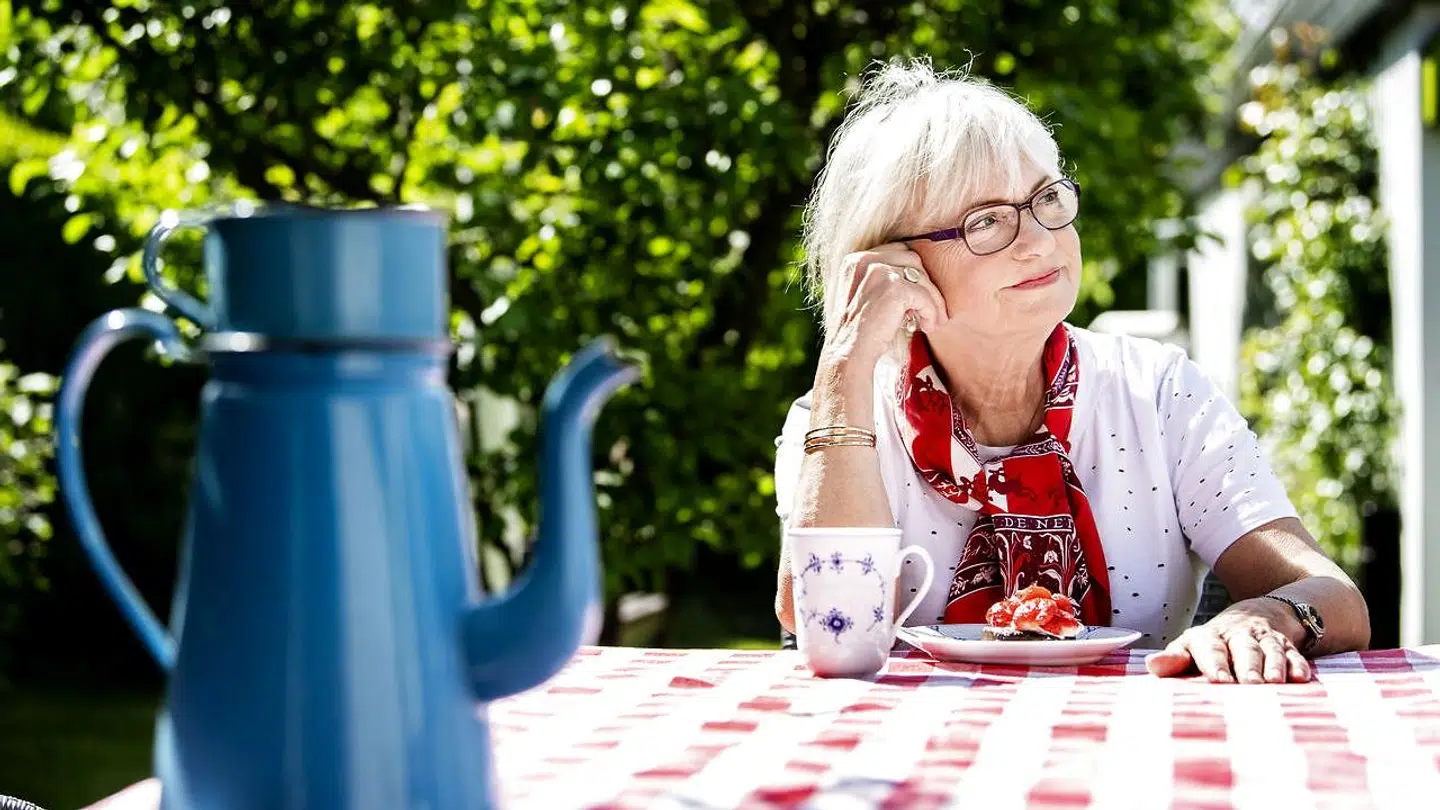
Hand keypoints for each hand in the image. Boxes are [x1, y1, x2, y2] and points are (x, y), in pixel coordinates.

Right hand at [821, 242, 948, 368]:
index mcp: (855, 259)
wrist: (848, 353)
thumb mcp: (864, 295)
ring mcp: (879, 271)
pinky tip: (927, 327)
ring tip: (932, 321)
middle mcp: (865, 260)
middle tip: (931, 310)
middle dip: (926, 285)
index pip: (898, 252)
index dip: (913, 272)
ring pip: (922, 277)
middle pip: (913, 260)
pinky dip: (931, 312)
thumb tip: (918, 274)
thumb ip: (882, 279)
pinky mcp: (894, 288)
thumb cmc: (857, 331)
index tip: (919, 295)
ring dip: (933, 300)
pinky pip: (924, 296)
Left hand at [1145, 600, 1311, 683]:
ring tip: (1274, 682)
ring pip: (1270, 649)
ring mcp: (1263, 638)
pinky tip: (1300, 676)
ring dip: (1273, 665)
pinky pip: (1293, 652)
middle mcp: (1238, 634)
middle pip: (1243, 648)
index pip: (1210, 647)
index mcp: (1209, 636)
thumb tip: (1152, 666)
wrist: (1257, 614)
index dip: (1214, 662)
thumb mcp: (1192, 647)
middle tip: (1250, 684)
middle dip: (1247, 666)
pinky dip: (1297, 664)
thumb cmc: (1215, 643)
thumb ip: (1175, 659)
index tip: (1218, 680)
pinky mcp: (1286, 644)